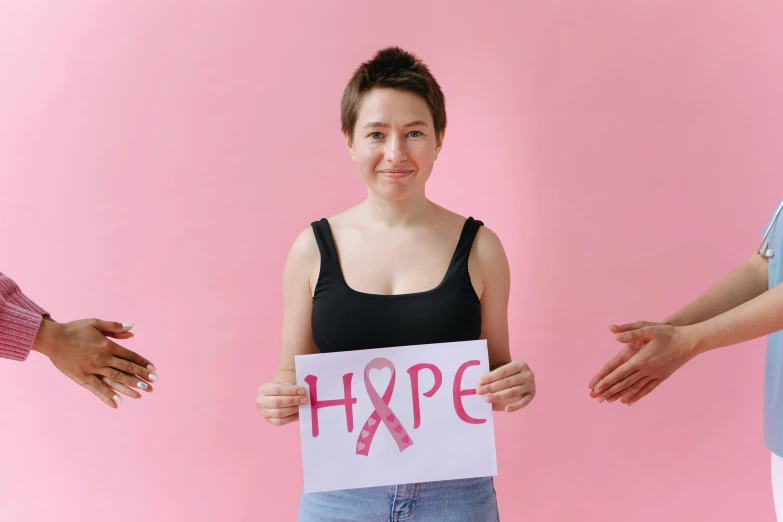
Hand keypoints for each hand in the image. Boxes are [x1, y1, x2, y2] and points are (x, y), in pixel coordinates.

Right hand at [33, 318, 157, 408]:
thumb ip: (114, 327)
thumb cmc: (75, 329)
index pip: (129, 356)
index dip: (142, 363)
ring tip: (141, 394)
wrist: (52, 338)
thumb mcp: (96, 323)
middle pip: (125, 369)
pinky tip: (118, 402)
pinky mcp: (82, 378)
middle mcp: (102, 358)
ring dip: (129, 387)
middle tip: (154, 383)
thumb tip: (132, 328)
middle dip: (141, 376)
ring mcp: (92, 369)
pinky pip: (97, 389)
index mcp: (107, 345)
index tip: (153, 369)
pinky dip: (107, 396)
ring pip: (114, 380)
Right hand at [256, 382, 307, 425]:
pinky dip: (291, 418)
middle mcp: (260, 401)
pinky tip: (298, 413)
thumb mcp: (284, 385)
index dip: (291, 390)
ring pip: (279, 413)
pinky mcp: (269, 420)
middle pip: (277, 402)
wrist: (275, 397)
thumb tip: (302, 393)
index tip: (302, 391)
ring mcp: (264, 412)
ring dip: (293, 409)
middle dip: (293, 400)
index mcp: (263, 389)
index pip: (277, 389)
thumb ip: (291, 388)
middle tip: (304, 399)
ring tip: (302, 406)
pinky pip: (280, 422)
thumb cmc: (282, 390)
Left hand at [476, 360, 535, 411]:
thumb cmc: (506, 376)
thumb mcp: (501, 372)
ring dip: (499, 396)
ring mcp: (531, 385)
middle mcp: (528, 374)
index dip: (491, 377)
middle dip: (492, 387)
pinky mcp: (532, 395)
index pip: (503, 371)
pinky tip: (506, 409)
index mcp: (520, 364)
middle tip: (479, 391)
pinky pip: (523, 402)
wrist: (519, 380)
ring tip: (487, 399)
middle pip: (507, 382)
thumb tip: (480, 383)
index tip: (479, 382)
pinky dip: (515, 406)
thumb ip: (493, 376)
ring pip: (513, 392)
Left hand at [588, 322, 698, 404]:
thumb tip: (613, 333)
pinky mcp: (662, 377)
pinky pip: (647, 389)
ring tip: (609, 401)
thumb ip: (629, 332)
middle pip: (625, 383)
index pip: (619, 372)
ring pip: (635, 388)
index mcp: (641, 359)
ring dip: (621, 395)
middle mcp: (647, 370)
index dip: (607, 381)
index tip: (596, 388)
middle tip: (597, 398)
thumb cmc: (668, 333)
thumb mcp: (648, 328)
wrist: (690, 342)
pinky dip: (637, 395)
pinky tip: (629, 401)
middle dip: (610, 390)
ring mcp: (655, 375)